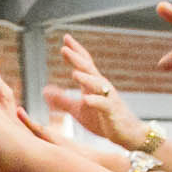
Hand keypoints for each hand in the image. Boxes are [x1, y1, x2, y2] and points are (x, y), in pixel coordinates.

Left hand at [42, 33, 149, 149]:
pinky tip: (87, 99)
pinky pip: (104, 105)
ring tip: (74, 73)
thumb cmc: (103, 119)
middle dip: (77, 58)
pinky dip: (96, 101)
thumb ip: (62, 99)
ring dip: (86, 78)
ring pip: (98, 85)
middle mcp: (102, 87)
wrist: (126, 133)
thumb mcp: (78, 109)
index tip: (65, 39)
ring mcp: (108, 98)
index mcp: (92, 85)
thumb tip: (44, 90)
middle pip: (89, 69)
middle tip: (64, 48)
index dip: (75, 51)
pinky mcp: (112, 112)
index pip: (84, 63)